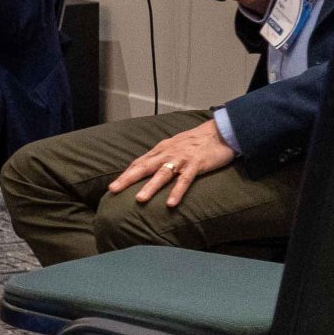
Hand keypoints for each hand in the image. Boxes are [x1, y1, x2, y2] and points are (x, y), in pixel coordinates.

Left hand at [109, 118, 235, 208]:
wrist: (221, 131)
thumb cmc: (196, 141)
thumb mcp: (174, 146)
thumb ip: (160, 157)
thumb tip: (145, 169)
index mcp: (161, 150)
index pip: (139, 162)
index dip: (126, 174)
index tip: (113, 186)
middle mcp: (168, 154)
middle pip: (144, 167)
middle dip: (128, 178)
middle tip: (113, 189)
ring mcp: (181, 159)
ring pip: (162, 174)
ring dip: (150, 187)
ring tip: (139, 199)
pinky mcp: (196, 165)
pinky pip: (185, 180)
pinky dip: (177, 191)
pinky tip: (170, 203)